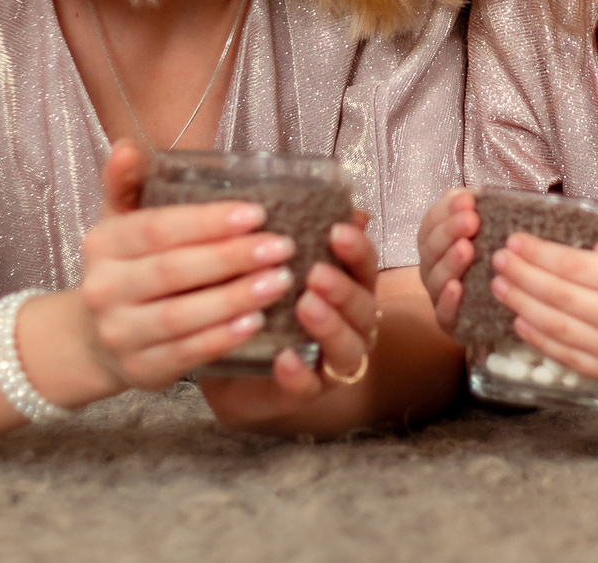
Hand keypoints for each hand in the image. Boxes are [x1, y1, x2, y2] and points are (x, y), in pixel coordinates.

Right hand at [73, 141, 301, 393]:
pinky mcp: (140, 370)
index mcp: (103, 244)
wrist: (93, 338)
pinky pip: (185, 355)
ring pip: (180, 316)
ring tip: (279, 282)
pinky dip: (222, 338)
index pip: (157, 228)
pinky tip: (256, 322)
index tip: (257, 213)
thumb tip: (128, 147)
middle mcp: (103, 289)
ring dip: (234, 299)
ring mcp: (119, 333)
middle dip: (231, 258)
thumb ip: (126, 184)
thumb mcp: (120, 223)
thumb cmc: (126, 268)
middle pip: (172, 271)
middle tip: (281, 247)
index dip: (207, 222)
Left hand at [199, 210, 382, 426]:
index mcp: (346, 286)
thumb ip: (302, 235)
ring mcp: (331, 362)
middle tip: (316, 274)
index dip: (356, 248)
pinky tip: (283, 360)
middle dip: (342, 288)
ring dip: (330, 326)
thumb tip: (343, 205)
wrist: (233, 365)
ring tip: (305, 307)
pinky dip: (299, 375)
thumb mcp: (274, 264)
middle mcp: (350, 324)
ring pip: (348, 348)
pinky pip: (310, 388)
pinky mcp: (305, 392)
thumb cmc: (263, 304)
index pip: (364, 264)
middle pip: (363, 306)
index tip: (337, 231)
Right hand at [415, 188, 477, 333]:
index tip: (468, 199)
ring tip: (466, 249)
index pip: (432, 220)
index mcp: (434, 241)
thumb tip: (478, 194)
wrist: (490, 307)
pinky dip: (448, 299)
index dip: (447, 208)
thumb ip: (476, 213)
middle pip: (432, 246)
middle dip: (450, 230)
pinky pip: (443, 311)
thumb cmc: (486, 261)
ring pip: (436, 277)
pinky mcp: (447, 320)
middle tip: (471, 220)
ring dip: (450, 261)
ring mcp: (437, 293)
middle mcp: (431, 266)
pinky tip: (457, 288)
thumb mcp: (483, 233)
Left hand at [492, 218, 597, 391]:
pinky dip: (537, 339)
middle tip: (498, 260)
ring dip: (521, 305)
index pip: (574, 266)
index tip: (515, 241)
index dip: (539, 253)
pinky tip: (519, 320)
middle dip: (522, 275)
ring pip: (556, 327)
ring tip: (500, 286)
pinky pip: (565, 355)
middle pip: (558, 295)